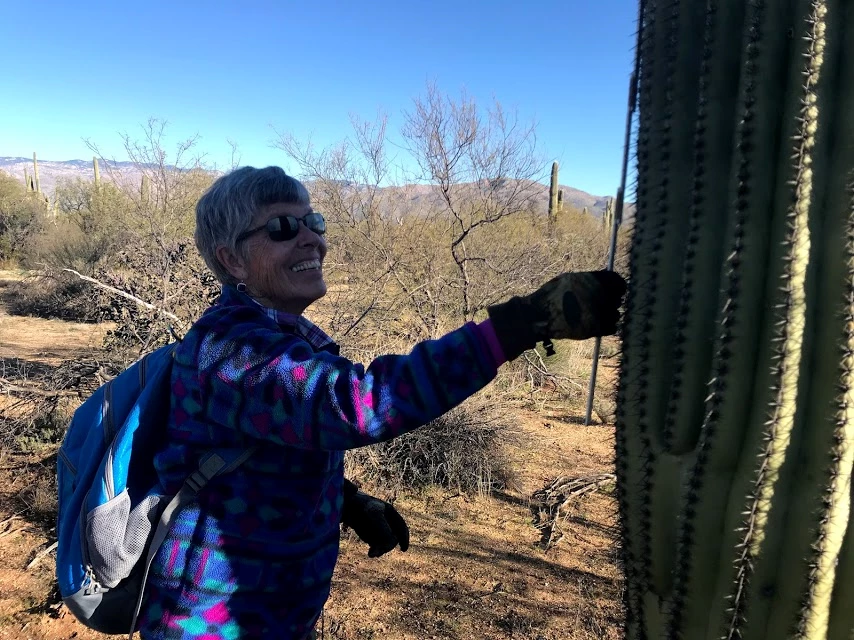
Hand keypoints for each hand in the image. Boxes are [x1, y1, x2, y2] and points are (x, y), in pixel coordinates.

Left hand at [341, 481, 409, 557]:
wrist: (345, 508)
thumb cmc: (360, 507)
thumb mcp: (374, 515)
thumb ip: (384, 527)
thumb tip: (393, 542)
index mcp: (390, 513)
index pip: (401, 527)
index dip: (404, 538)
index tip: (403, 549)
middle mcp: (386, 522)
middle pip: (394, 538)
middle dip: (388, 546)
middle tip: (379, 551)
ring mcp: (378, 529)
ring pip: (385, 544)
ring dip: (381, 550)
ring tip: (372, 554)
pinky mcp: (370, 536)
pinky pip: (376, 545)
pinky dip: (375, 550)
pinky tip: (371, 553)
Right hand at [487, 270, 626, 360]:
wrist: (538, 315)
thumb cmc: (551, 295)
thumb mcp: (568, 279)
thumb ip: (587, 279)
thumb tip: (603, 278)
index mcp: (593, 280)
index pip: (618, 282)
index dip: (617, 287)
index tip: (612, 291)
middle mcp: (599, 294)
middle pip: (618, 299)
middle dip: (611, 302)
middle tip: (599, 305)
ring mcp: (599, 312)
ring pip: (616, 314)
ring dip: (608, 316)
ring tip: (593, 316)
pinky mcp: (596, 328)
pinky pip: (612, 327)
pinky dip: (606, 328)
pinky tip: (594, 325)